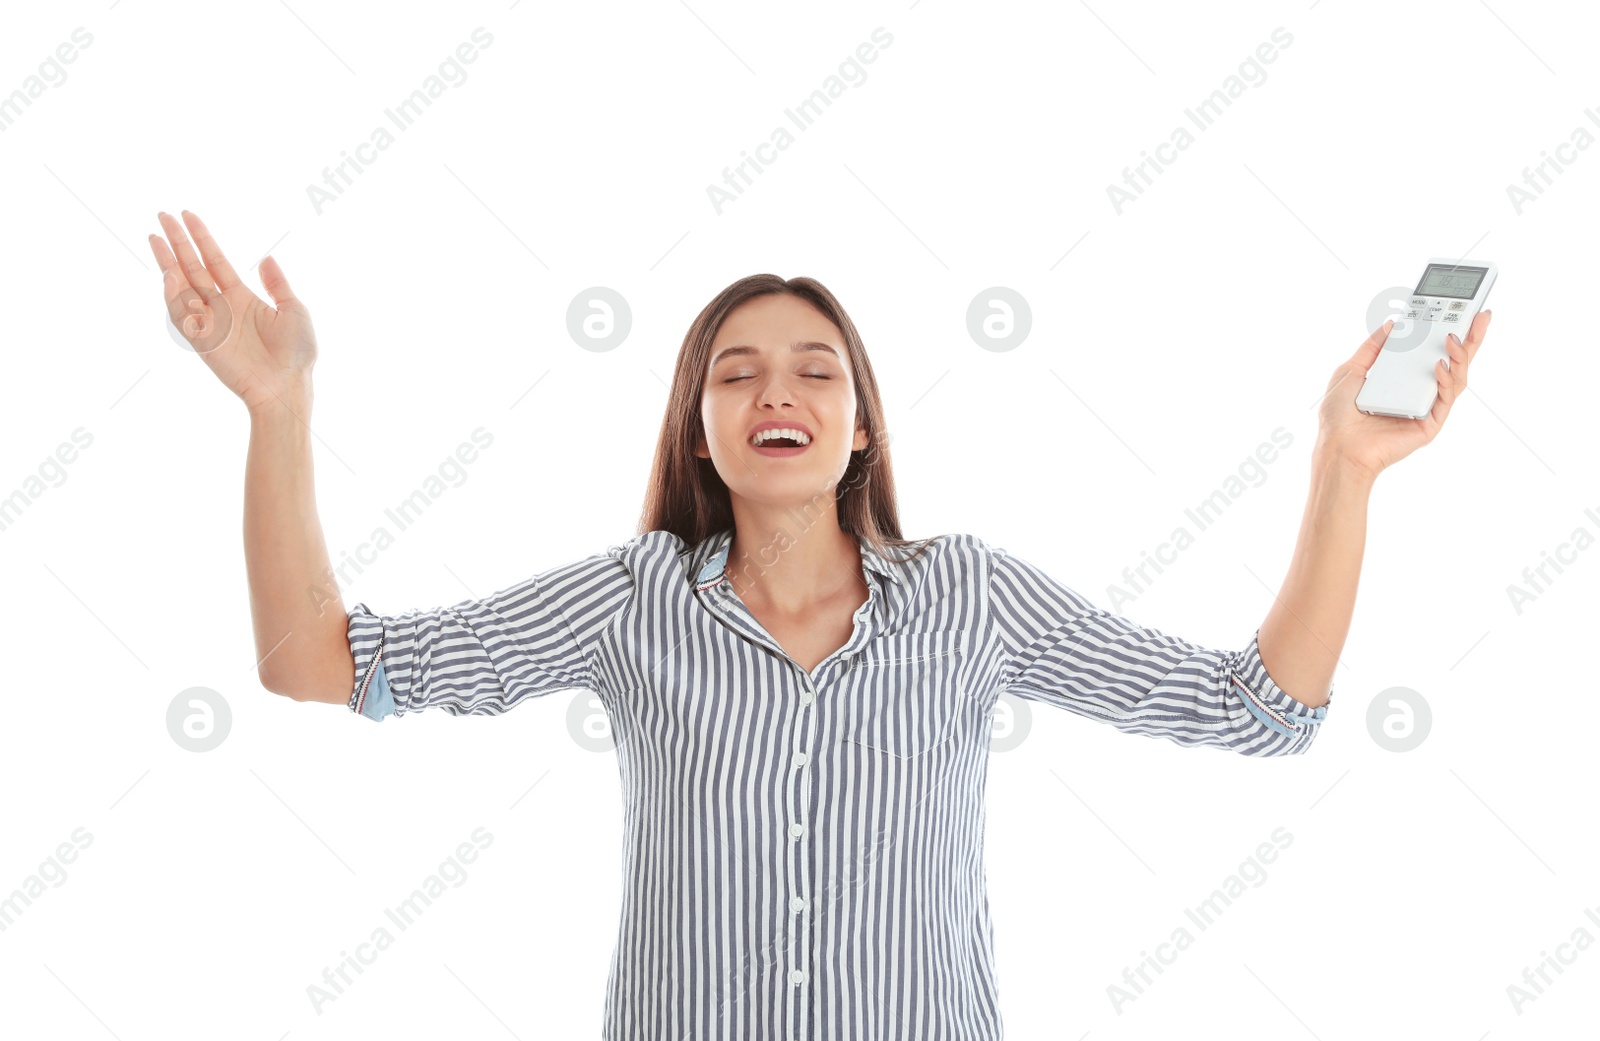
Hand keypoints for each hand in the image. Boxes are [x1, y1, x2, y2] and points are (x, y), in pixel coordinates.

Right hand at [150, 211, 316, 413]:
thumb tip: (267, 257)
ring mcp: (209, 322)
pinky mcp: (202, 341)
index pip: (215, 261)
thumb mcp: (294, 311)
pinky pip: (182, 314)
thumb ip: (277, 284)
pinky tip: (171, 273)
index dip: (202, 238)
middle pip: (192, 267)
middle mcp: (221, 307)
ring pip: (181, 287)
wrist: (288, 386)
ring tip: (157, 238)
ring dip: (168, 263)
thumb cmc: (296, 353)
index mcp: (241, 297)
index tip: (188, 215)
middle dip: (177, 242)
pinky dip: (174, 294)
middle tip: (162, 216)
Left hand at [1313, 309, 1491, 481]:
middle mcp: (1417, 391)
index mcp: (1401, 379)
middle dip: (1469, 338)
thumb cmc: (1339, 417)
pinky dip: (1446, 379)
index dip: (1445, 331)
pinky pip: (1446, 398)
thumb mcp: (1351, 371)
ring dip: (1460, 355)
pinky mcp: (1431, 423)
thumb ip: (1372, 348)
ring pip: (1456, 377)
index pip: (1429, 351)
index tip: (1457, 308)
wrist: (1338, 448)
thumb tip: (1391, 324)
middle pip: (1452, 361)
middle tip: (1480, 314)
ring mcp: (1426, 407)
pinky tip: (1441, 365)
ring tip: (1455, 337)